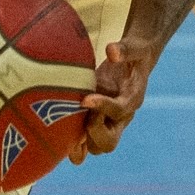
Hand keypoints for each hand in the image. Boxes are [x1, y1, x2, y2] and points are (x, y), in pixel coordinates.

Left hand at [68, 39, 153, 163]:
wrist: (137, 62)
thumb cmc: (135, 54)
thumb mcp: (135, 47)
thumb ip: (125, 49)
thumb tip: (111, 51)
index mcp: (132, 99)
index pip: (120, 110)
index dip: (102, 107)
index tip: (85, 99)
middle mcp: (121, 118)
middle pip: (109, 142)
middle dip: (91, 130)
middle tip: (77, 111)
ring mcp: (109, 124)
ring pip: (95, 147)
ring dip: (80, 139)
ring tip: (64, 122)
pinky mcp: (97, 123)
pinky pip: (85, 146)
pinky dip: (73, 146)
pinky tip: (57, 136)